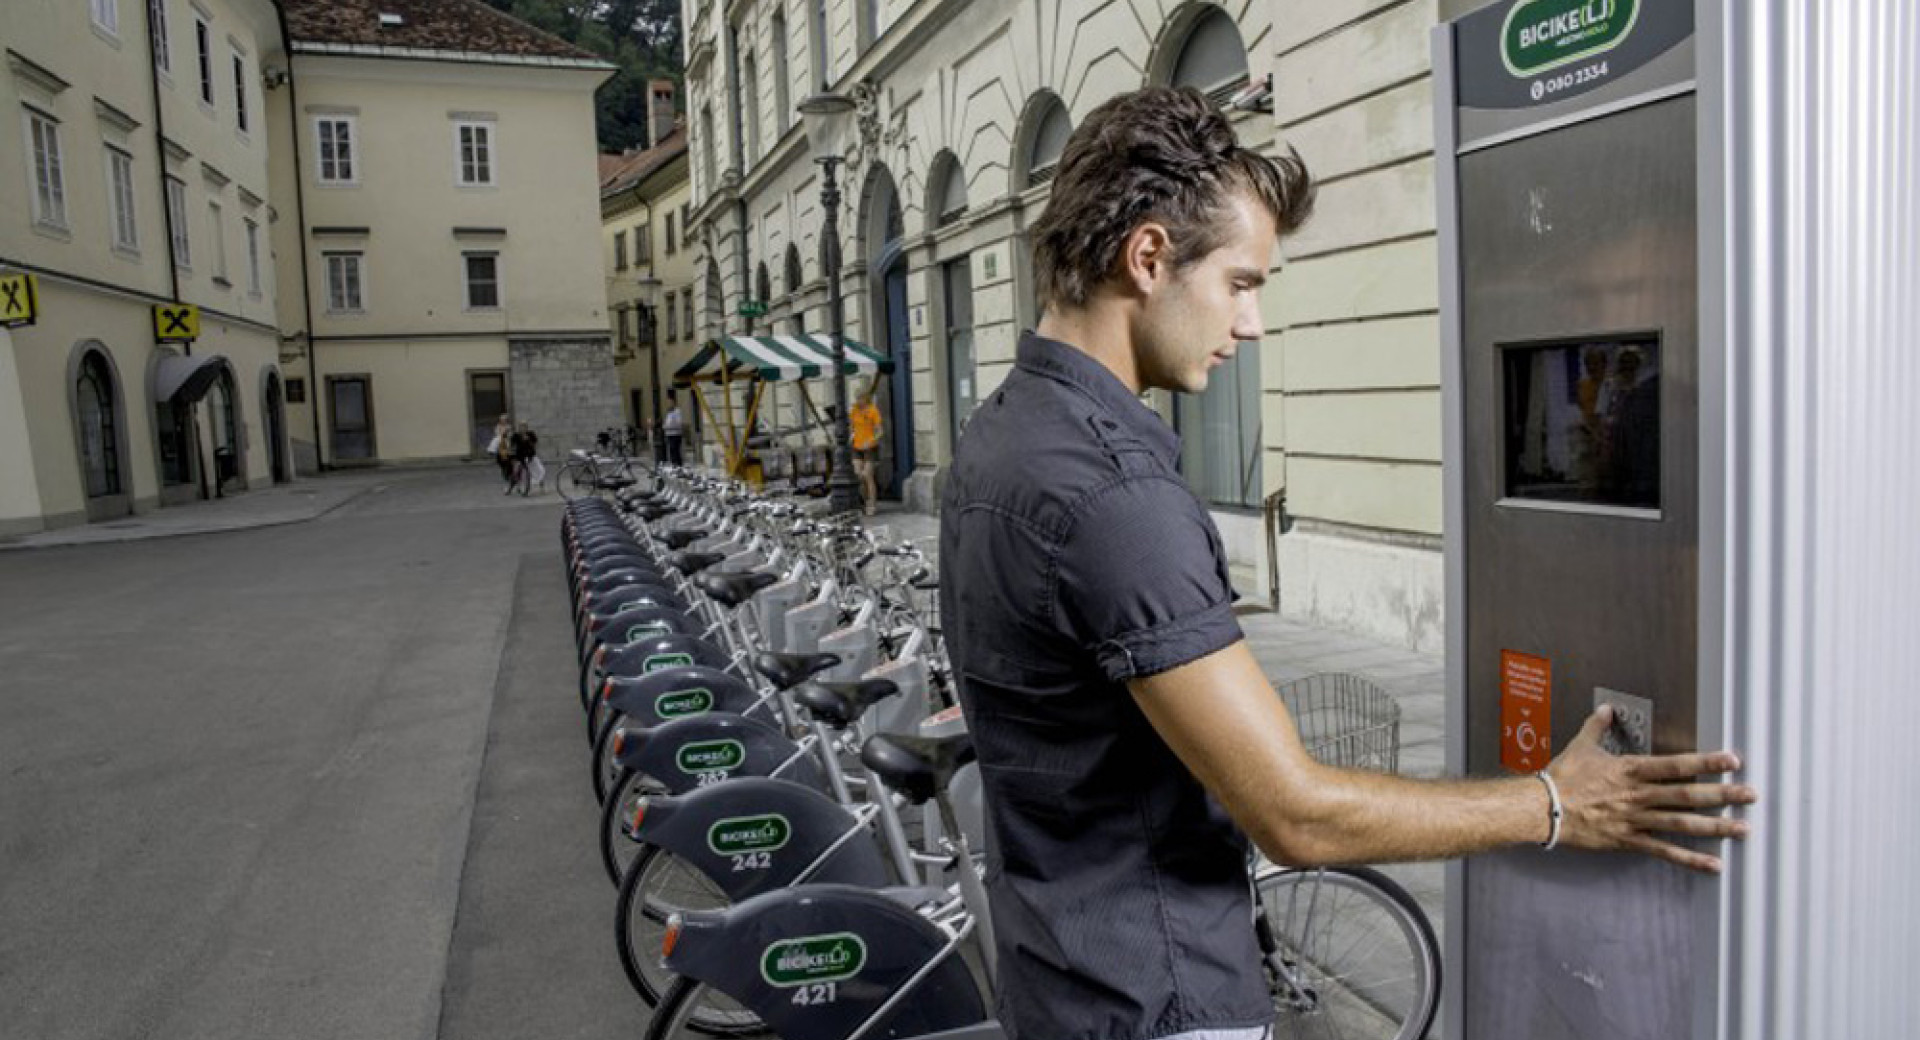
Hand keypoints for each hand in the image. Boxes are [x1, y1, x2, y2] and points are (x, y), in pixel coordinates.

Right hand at [1546, 705, 1757, 872]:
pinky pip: (1663, 851)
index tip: (1732, 761)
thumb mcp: (1580, 746)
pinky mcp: (1628, 840)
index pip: (1675, 764)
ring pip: (1682, 824)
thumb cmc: (1561, 778)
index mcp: (1630, 770)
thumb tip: (1606, 709)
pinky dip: (1689, 859)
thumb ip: (1596, 726)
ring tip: (1742, 829)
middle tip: (1750, 795)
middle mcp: (1638, 795)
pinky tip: (1712, 864)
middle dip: (1723, 795)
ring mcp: (1635, 819)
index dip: (1706, 762)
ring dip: (1715, 827)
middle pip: (1687, 795)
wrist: (1542, 809)